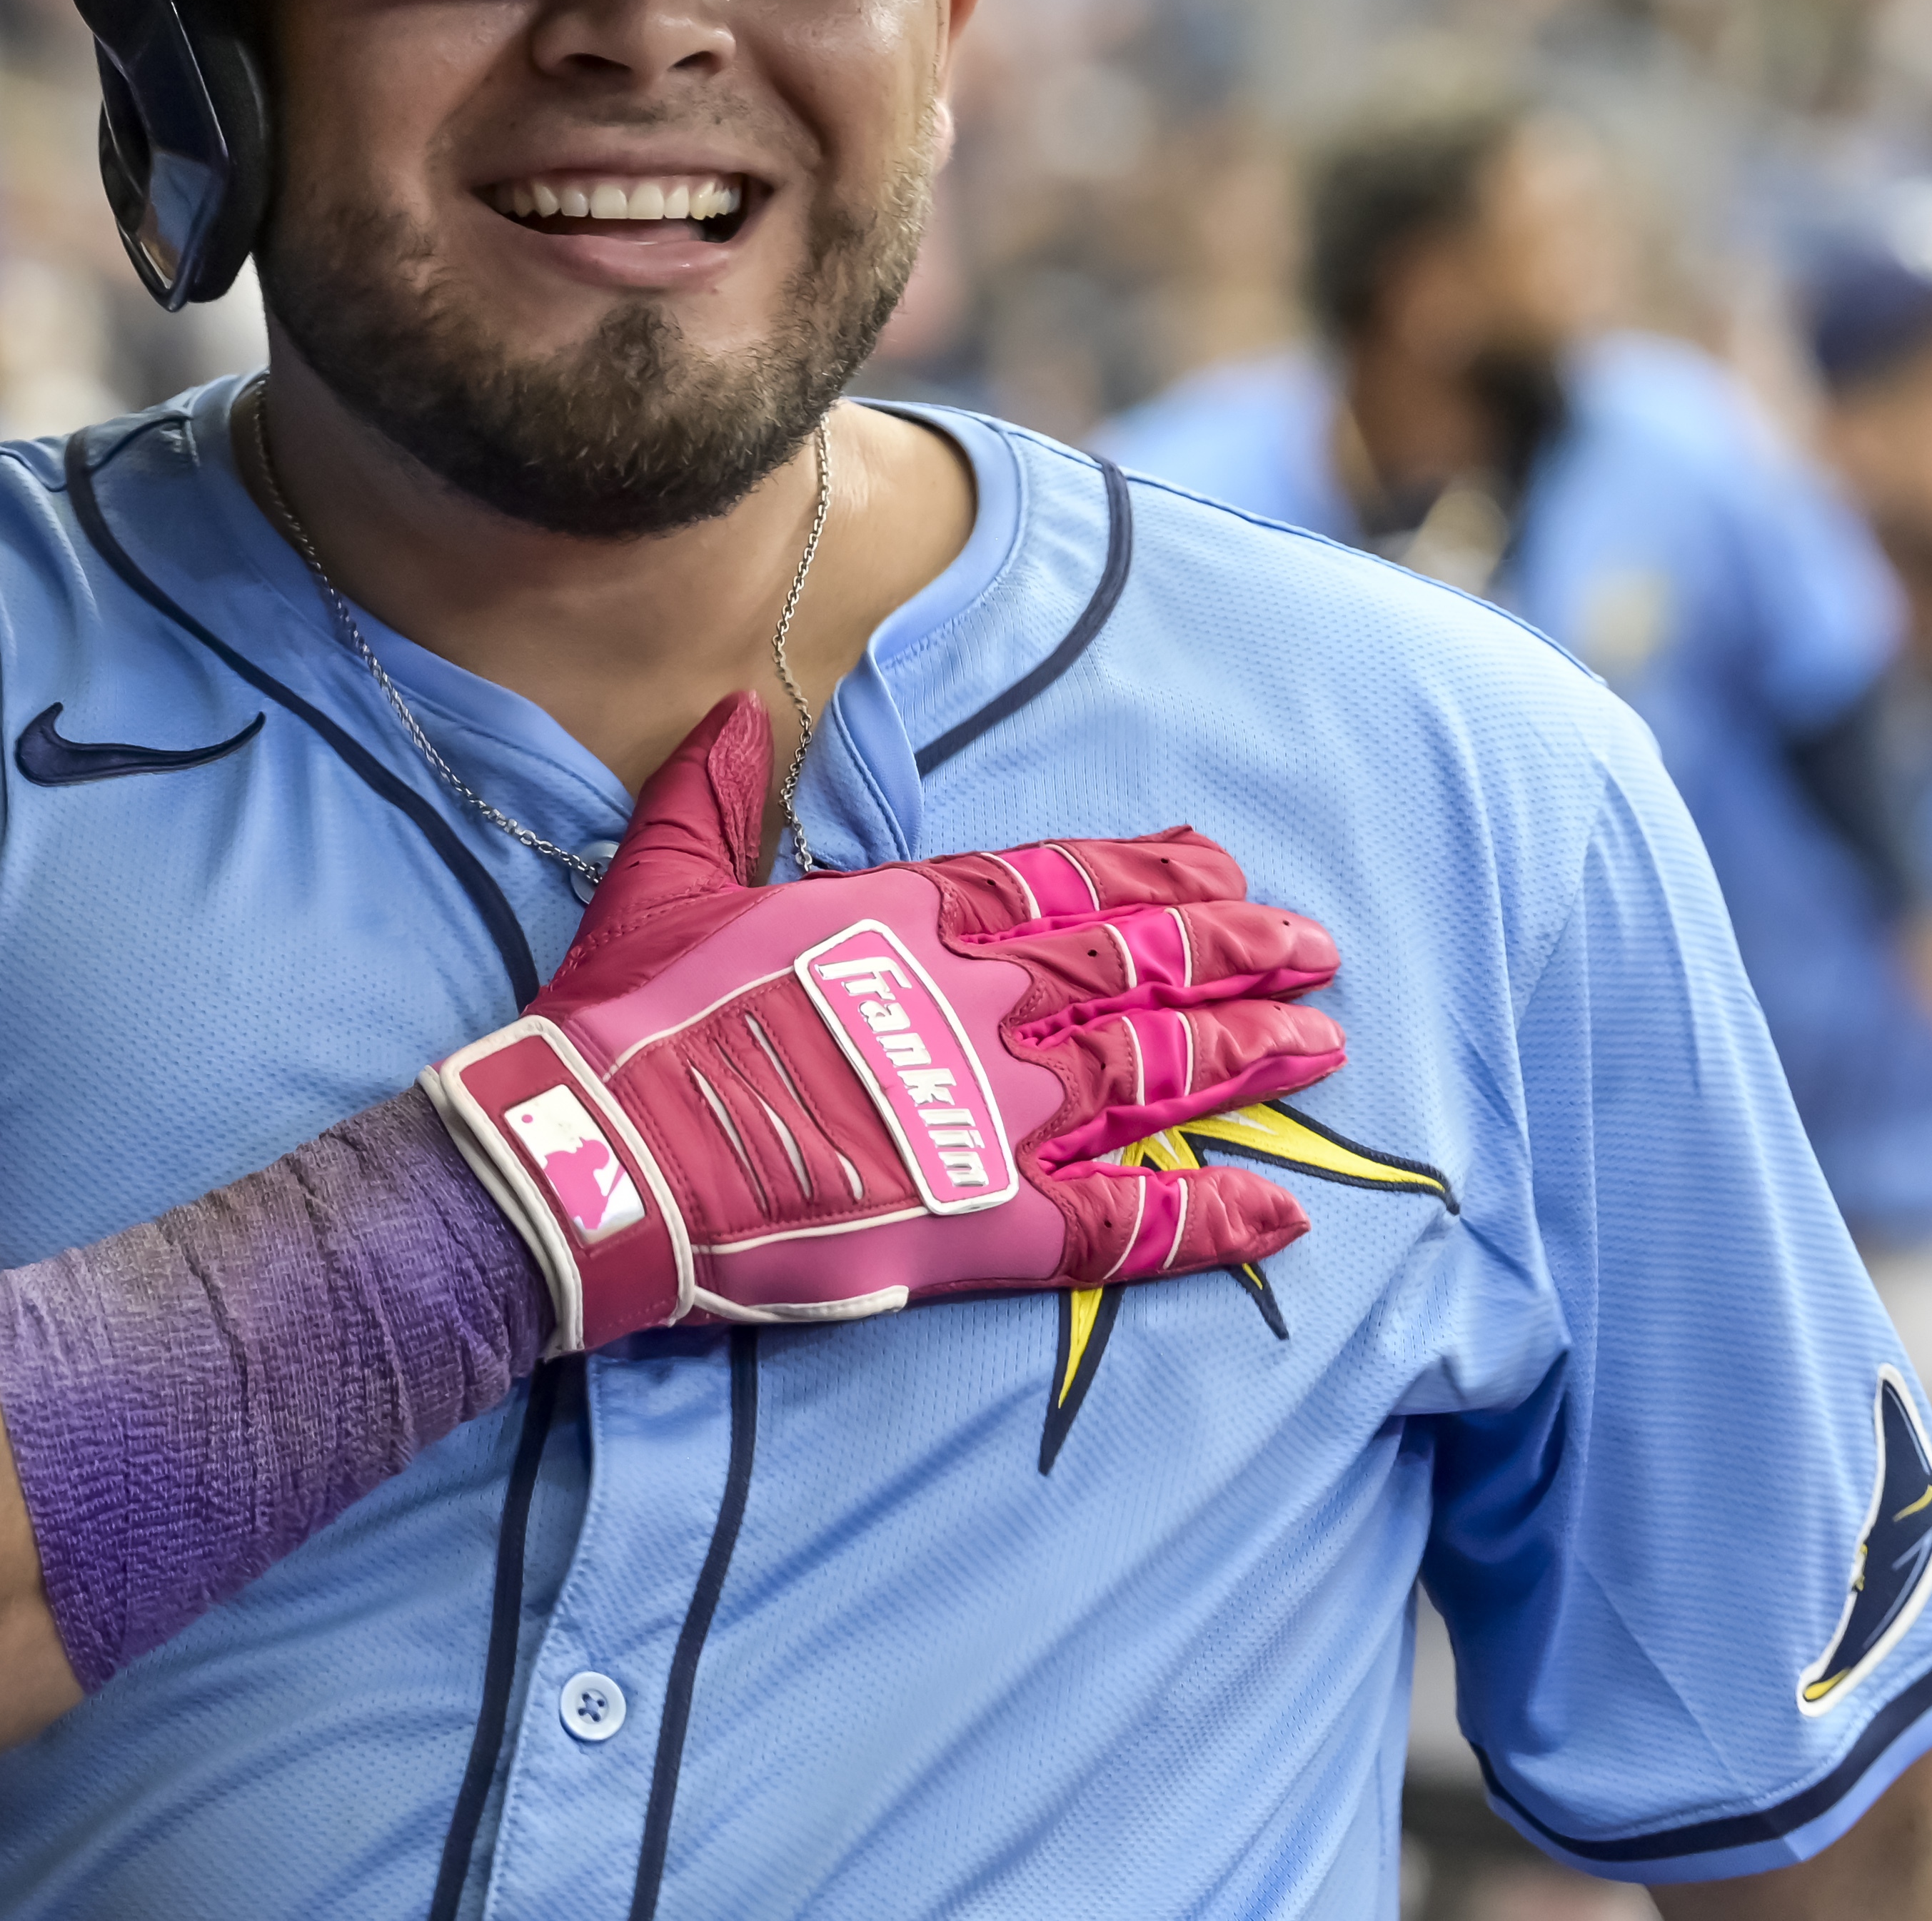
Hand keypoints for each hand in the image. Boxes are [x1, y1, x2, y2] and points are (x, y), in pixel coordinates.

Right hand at [424, 693, 1346, 1352]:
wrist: (609, 1158)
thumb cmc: (631, 1017)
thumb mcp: (665, 875)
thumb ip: (713, 790)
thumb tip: (728, 708)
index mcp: (905, 919)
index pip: (1062, 884)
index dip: (1150, 876)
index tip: (1221, 868)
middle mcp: (973, 1004)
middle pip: (1137, 972)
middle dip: (1235, 956)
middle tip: (1316, 951)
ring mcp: (990, 1115)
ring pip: (1155, 1077)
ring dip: (1246, 1056)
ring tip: (1322, 1046)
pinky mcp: (989, 1223)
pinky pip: (1128, 1221)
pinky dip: (1213, 1217)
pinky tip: (1286, 1209)